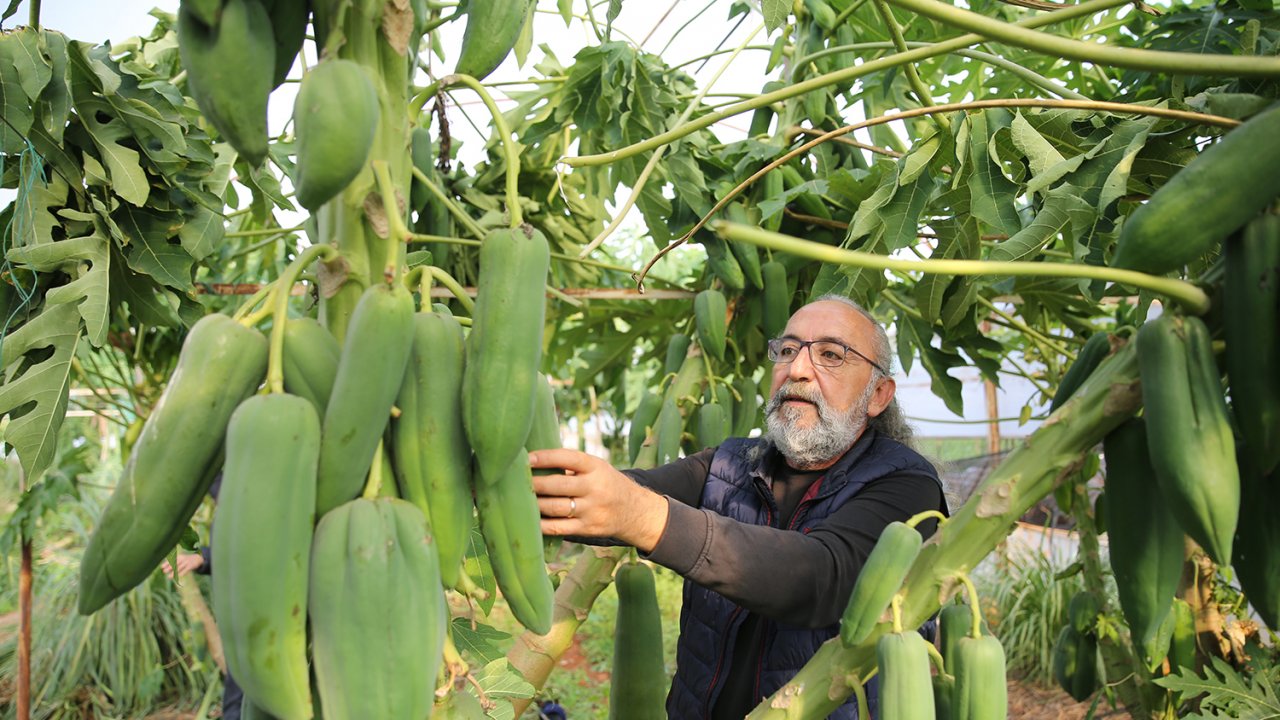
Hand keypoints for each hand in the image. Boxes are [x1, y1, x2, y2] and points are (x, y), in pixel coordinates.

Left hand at [161, 552, 203, 578]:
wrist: (198, 558)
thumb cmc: (186, 560)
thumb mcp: (181, 558)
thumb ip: (174, 561)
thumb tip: (163, 565)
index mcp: (179, 557)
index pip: (172, 560)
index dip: (166, 563)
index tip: (161, 567)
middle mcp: (182, 559)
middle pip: (175, 564)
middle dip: (169, 568)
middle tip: (164, 571)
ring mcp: (186, 563)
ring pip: (179, 568)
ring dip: (174, 573)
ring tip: (169, 577)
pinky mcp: (190, 566)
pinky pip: (185, 570)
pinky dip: (181, 573)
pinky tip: (178, 577)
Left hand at [529, 448, 668, 552]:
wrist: (634, 510)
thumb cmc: (604, 483)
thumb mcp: (596, 467)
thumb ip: (571, 463)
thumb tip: (532, 458)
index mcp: (595, 467)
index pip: (568, 458)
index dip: (546, 457)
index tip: (526, 457)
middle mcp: (595, 488)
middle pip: (558, 485)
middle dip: (534, 483)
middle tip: (514, 481)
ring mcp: (591, 510)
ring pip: (556, 507)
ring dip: (534, 503)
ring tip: (518, 499)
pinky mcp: (587, 528)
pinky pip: (559, 528)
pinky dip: (541, 524)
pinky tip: (528, 519)